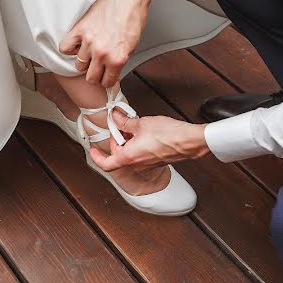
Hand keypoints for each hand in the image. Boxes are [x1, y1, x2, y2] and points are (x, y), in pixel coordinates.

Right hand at [60, 0, 158, 86]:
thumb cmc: (132, 18)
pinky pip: (65, 48)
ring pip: (79, 64)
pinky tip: (78, 45)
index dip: (107, 80)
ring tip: (90, 52)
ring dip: (84, 60)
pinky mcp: (80, 30)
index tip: (106, 77)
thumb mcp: (132, 47)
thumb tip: (112, 72)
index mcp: (117, 59)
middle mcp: (102, 53)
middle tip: (98, 67)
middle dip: (95, 74)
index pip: (106, 82)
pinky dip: (70, 48)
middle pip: (90, 78)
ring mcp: (89, 42)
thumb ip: (119, 62)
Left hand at [89, 109, 209, 170]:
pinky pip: (141, 154)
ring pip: (130, 154)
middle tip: (120, 125)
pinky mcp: (156, 161)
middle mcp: (136, 164)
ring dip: (128, 141)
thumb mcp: (141, 123)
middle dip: (117, 139)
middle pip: (118, 155)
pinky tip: (144, 131)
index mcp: (128, 157)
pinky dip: (138, 144)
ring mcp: (147, 164)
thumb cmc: (169, 135)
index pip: (106, 163)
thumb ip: (125, 122)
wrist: (189, 141)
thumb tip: (116, 118)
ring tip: (134, 126)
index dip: (97, 156)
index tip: (93, 149)